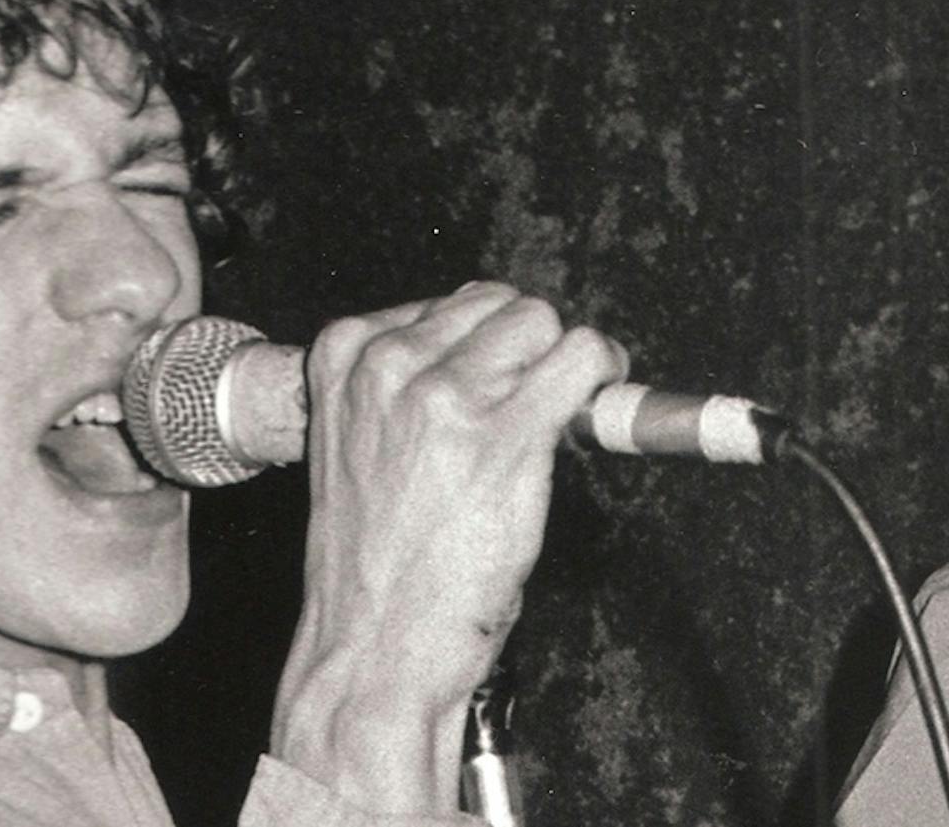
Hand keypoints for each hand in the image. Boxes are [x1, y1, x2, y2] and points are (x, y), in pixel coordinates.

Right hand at [270, 282, 626, 813]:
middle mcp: (390, 362)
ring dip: (564, 362)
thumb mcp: (359, 446)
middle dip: (527, 348)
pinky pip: (583, 358)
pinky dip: (604, 373)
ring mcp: (447, 394)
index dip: (488, 343)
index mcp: (345, 354)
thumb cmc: (371, 561)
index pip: (447, 303)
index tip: (503, 376)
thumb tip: (487, 347)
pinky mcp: (505, 433)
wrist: (372, 645)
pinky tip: (597, 403)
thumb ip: (405, 385)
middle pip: (500, 306)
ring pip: (542, 323)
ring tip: (559, 413)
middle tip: (536, 399)